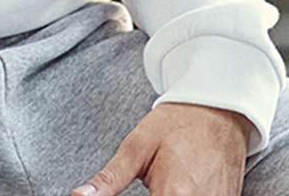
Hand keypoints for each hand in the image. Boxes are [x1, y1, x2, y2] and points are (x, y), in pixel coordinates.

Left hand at [70, 101, 251, 194]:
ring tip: (165, 180)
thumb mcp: (136, 146)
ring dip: (166, 194)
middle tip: (152, 182)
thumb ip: (110, 179)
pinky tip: (180, 183)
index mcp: (173, 195)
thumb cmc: (177, 124)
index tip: (138, 190)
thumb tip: (79, 195)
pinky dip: (186, 194)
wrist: (218, 110)